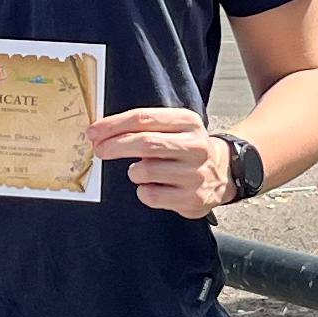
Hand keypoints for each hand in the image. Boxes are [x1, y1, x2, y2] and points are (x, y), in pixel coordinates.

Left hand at [96, 108, 234, 218]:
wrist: (224, 172)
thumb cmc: (186, 148)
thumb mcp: (175, 127)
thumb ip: (144, 127)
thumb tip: (101, 132)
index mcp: (188, 122)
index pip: (144, 118)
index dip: (113, 125)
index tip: (93, 131)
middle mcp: (195, 146)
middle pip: (144, 143)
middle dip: (114, 146)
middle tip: (99, 150)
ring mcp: (195, 174)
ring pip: (144, 171)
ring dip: (133, 172)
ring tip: (142, 171)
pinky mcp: (192, 199)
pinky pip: (150, 196)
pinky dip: (143, 191)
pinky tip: (153, 187)